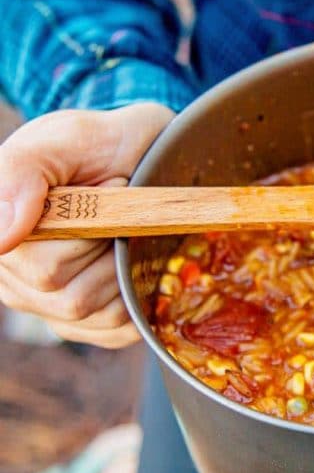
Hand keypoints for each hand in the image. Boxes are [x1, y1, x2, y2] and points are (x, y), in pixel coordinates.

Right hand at [0, 104, 174, 347]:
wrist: (133, 152)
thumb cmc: (93, 145)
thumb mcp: (60, 141)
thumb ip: (21, 175)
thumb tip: (3, 237)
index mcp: (3, 239)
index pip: (46, 268)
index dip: (91, 230)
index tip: (109, 187)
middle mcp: (17, 281)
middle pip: (75, 298)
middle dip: (115, 247)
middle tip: (125, 207)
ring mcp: (52, 307)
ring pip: (101, 314)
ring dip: (130, 268)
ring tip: (128, 229)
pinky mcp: (90, 324)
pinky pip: (119, 331)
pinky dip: (140, 299)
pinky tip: (139, 262)